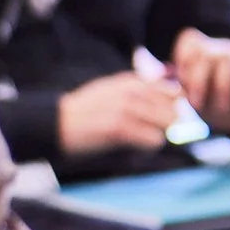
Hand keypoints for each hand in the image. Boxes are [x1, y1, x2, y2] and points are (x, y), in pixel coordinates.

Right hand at [57, 70, 179, 155]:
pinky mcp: (120, 128)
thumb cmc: (82, 111)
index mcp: (131, 82)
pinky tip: (133, 148)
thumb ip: (137, 88)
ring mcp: (126, 109)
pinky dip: (148, 147)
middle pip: (174, 110)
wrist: (55, 123)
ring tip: (140, 140)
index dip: (173, 107)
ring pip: (167, 125)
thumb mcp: (110, 89)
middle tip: (150, 133)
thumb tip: (170, 94)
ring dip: (158, 135)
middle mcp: (132, 92)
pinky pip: (154, 140)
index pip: (173, 91)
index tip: (162, 118)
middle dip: (167, 124)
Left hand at [172, 29, 229, 137]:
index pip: (189, 39)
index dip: (183, 58)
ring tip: (221, 110)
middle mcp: (223, 49)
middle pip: (207, 52)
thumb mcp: (191, 98)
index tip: (181, 83)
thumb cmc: (212, 106)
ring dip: (221, 90)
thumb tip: (164, 74)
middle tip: (196, 105)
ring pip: (229, 61)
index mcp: (202, 52)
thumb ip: (179, 85)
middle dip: (198, 81)